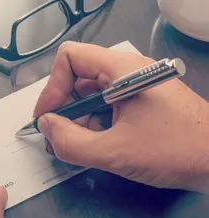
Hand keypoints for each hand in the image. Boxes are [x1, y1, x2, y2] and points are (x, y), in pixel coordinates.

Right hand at [34, 41, 208, 193]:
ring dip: (77, 119)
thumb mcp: (115, 152)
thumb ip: (71, 143)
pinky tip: (94, 144)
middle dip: (62, 108)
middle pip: (77, 78)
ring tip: (74, 145)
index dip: (52, 87)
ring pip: (90, 95)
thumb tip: (47, 127)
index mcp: (122, 70)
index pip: (70, 58)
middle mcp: (126, 72)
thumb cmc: (178, 150)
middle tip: (56, 136)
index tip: (47, 116)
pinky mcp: (138, 102)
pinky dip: (93, 124)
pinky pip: (105, 106)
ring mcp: (133, 87)